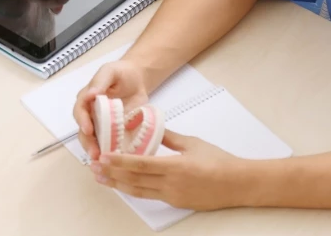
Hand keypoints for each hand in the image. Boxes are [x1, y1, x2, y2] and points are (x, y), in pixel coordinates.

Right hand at [73, 60, 150, 160]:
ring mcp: (103, 126)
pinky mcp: (116, 133)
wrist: (138, 79)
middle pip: (84, 131)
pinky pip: (110, 144)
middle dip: (88, 143)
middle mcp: (92, 115)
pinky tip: (115, 161)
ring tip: (102, 161)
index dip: (82, 121)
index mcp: (87, 99)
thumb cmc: (122, 73)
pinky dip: (111, 153)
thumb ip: (101, 81)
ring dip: (96, 151)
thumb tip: (91, 94)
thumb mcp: (110, 71)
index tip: (88, 129)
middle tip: (95, 153)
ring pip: (95, 141)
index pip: (79, 112)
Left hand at [92, 131, 245, 210]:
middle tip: (94, 168)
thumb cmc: (219, 161)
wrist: (237, 184)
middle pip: (134, 180)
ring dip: (118, 185)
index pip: (140, 164)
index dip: (119, 162)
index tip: (103, 157)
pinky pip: (149, 196)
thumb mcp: (192, 143)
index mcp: (175, 167)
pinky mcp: (175, 203)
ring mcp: (172, 196)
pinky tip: (124, 184)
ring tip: (102, 178)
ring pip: (138, 191)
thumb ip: (169, 137)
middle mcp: (171, 184)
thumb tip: (150, 127)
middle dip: (111, 174)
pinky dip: (134, 189)